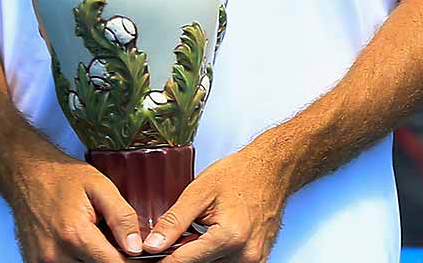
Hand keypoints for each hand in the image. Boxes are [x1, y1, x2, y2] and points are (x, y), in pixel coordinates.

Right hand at [3, 152, 144, 262]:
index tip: (134, 250)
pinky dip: (76, 258)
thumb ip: (121, 217)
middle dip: (110, 257)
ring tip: (93, 236)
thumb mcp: (100, 187)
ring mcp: (43, 261)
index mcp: (75, 235)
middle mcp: (56, 254)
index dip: (130, 259)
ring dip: (93, 258)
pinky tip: (79, 243)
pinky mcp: (34, 262)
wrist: (27, 174)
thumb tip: (136, 248)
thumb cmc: (63, 178)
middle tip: (110, 236)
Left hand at [146, 148, 293, 260]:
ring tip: (197, 233)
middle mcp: (244, 254)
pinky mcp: (256, 261)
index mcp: (229, 236)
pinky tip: (210, 240)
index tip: (150, 253)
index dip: (161, 258)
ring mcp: (253, 260)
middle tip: (176, 236)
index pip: (183, 262)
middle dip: (181, 255)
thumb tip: (152, 245)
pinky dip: (213, 256)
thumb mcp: (200, 191)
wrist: (272, 169)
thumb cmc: (240, 174)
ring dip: (198, 256)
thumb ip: (174, 220)